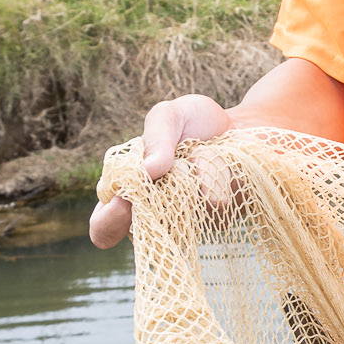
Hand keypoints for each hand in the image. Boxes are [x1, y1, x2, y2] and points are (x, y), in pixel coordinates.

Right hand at [89, 93, 232, 247]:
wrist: (240, 124)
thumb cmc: (194, 122)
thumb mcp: (168, 116)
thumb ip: (154, 139)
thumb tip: (148, 172)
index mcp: (126, 191)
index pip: (103, 227)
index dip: (108, 222)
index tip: (123, 202)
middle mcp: (153, 212)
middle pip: (145, 227)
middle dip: (161, 192)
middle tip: (178, 164)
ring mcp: (185, 220)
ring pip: (183, 209)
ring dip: (193, 172)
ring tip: (198, 151)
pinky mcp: (216, 219)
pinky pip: (214, 203)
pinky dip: (217, 172)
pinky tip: (219, 160)